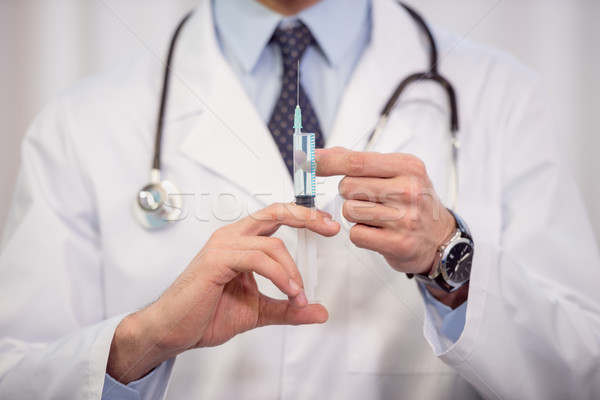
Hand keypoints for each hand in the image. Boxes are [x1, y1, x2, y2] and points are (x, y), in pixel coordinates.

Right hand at [107, 203, 339, 382]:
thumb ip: (287, 308)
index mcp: (240, 241)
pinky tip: (289, 292)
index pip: (276, 218)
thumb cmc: (207, 314)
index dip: (302, 216)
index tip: (327, 224)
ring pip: (271, 244)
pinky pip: (257, 259)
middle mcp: (231, 236)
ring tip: (298, 295)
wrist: (173, 330)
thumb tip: (318, 311)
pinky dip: (279, 275)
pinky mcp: (216, 259)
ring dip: (292, 271)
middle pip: (275, 213)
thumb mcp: (258, 311)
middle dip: (306, 217)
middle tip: (330, 227)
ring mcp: (222, 245)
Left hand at [316, 147, 455, 274]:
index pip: (356, 162)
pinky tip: (378, 232)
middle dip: (349, 193)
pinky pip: (356, 234)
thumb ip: (359, 161)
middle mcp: (409, 190)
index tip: (308, 162)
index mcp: (408, 167)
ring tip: (377, 216)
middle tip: (370, 199)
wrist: (440, 237)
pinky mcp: (398, 243)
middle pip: (347, 187)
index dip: (327, 162)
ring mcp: (405, 218)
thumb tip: (320, 154)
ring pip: (349, 211)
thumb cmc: (413, 201)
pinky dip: (361, 233)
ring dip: (355, 215)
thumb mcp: (396, 172)